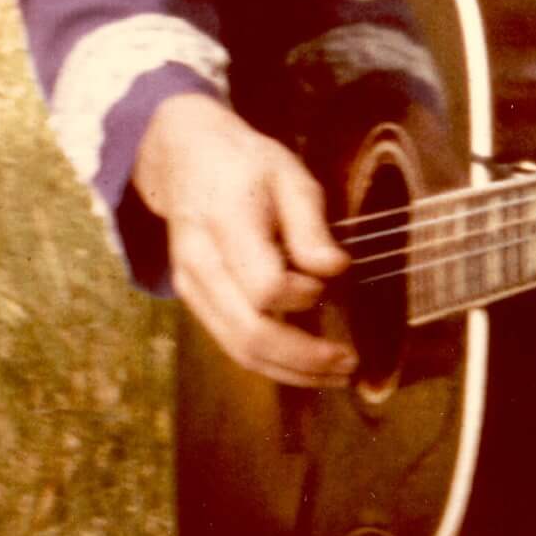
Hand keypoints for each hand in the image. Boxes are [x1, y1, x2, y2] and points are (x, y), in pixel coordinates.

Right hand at [133, 93, 353, 386]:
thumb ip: (310, 226)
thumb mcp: (289, 176)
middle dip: (304, 357)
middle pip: (250, 332)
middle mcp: (200, 264)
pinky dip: (272, 363)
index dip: (303, 293)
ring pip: (239, 349)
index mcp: (225, 224)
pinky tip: (306, 365)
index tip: (329, 278)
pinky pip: (232, 344)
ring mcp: (192, 288)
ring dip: (291, 371)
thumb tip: (334, 270)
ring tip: (336, 374)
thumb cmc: (245, 166)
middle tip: (350, 361)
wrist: (186, 160)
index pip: (264, 286)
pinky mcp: (194, 301)